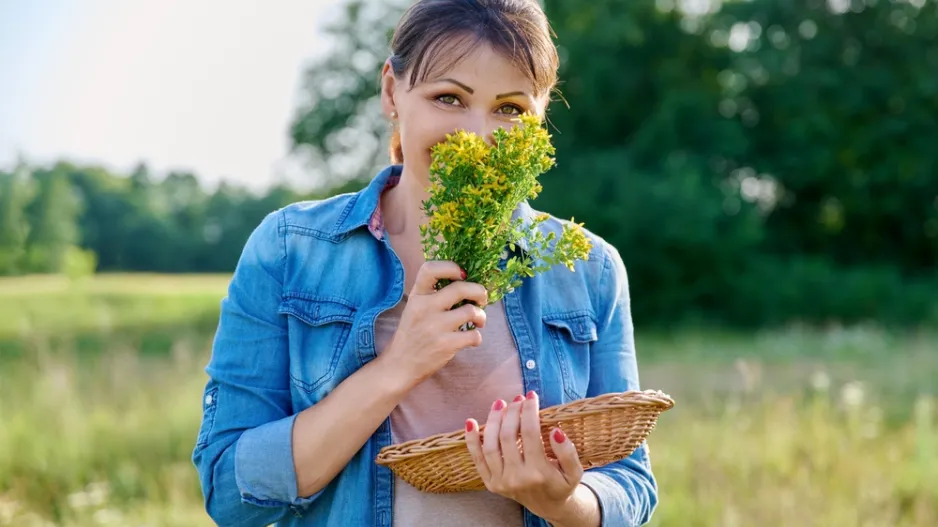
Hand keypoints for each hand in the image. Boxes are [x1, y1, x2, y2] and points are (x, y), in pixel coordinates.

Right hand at [381, 260, 488, 384]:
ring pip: (471, 311)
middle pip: (460, 288)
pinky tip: (471, 339)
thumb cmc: (412, 334)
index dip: (451, 267)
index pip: (430, 269)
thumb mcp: (415, 308)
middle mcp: (424, 308)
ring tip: (479, 321)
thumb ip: (433, 295)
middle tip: (482, 298)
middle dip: (479, 291)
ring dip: (481, 316)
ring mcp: (435, 327)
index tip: (462, 274)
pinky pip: (473, 335)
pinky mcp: (445, 345)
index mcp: (417, 296)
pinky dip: (477, 337)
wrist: (400, 365)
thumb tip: (466, 282)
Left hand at [465, 391, 583, 519]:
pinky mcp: (491, 484)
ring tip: (500, 404)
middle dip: (512, 412)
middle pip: (507, 436)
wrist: (549, 507)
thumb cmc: (562, 485)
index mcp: (538, 473)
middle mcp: (517, 478)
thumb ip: (568, 452)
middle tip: (517, 398)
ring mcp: (501, 482)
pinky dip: (471, 440)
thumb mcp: (574, 472)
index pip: (530, 433)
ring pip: (490, 445)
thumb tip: (555, 431)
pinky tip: (471, 422)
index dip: (529, 411)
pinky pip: (477, 459)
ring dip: (493, 420)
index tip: (531, 396)